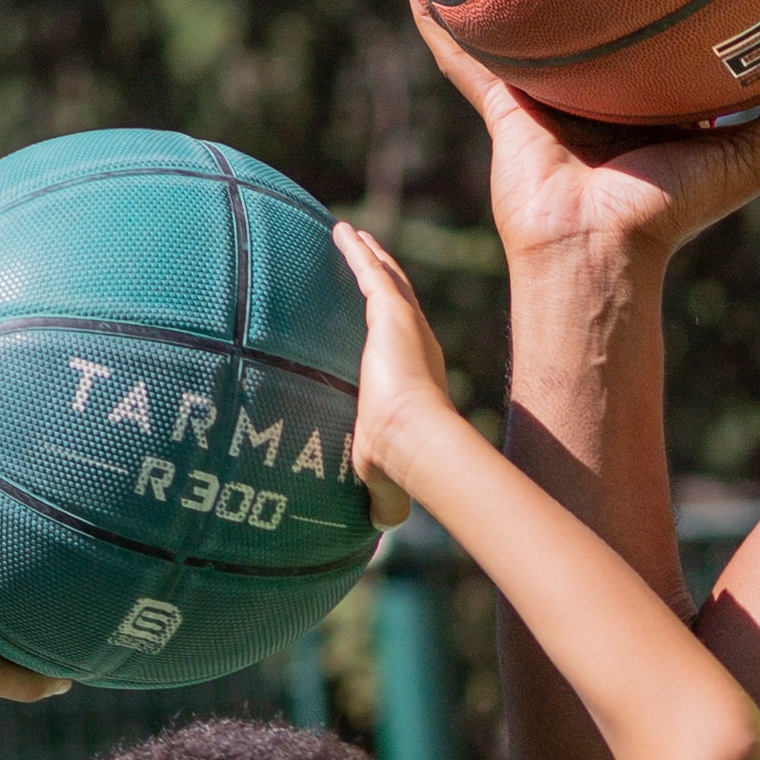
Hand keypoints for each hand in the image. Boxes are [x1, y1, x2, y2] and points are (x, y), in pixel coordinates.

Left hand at [332, 222, 456, 527]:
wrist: (412, 439)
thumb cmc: (400, 463)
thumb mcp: (385, 479)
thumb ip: (384, 497)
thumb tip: (380, 528)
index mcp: (418, 377)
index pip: (404, 344)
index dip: (393, 326)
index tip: (380, 313)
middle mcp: (417, 345)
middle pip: (398, 302)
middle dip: (384, 279)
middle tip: (368, 259)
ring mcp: (405, 326)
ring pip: (387, 281)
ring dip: (371, 257)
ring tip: (353, 237)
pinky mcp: (391, 313)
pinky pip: (370, 271)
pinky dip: (356, 250)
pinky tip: (341, 231)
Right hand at [408, 0, 759, 271]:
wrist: (597, 252)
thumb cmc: (674, 211)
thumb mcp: (752, 154)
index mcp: (654, 90)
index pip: (672, 20)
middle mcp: (600, 82)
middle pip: (597, 3)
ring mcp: (547, 87)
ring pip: (528, 17)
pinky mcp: (502, 98)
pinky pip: (464, 49)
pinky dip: (439, 15)